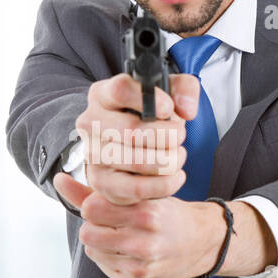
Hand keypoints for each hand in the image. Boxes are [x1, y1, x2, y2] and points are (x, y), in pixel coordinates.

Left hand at [52, 173, 222, 277]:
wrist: (202, 243)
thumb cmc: (166, 213)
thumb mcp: (140, 194)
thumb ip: (95, 190)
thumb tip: (57, 180)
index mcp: (147, 213)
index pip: (91, 209)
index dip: (94, 205)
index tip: (107, 205)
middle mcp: (145, 243)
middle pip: (88, 234)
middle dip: (95, 225)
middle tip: (112, 222)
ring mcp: (140, 267)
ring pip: (94, 251)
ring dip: (101, 242)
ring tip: (121, 236)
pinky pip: (103, 268)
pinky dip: (110, 258)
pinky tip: (127, 251)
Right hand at [71, 72, 201, 205]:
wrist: (134, 145)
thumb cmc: (150, 115)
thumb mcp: (169, 92)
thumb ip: (184, 89)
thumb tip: (187, 109)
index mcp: (102, 94)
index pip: (120, 90)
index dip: (150, 99)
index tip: (169, 108)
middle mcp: (90, 123)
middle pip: (131, 130)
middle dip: (166, 136)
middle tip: (179, 136)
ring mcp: (92, 154)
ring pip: (136, 161)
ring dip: (168, 161)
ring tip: (177, 156)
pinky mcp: (100, 182)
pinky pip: (136, 188)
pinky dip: (163, 185)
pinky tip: (174, 176)